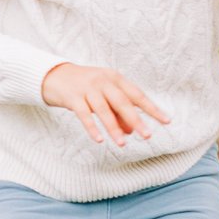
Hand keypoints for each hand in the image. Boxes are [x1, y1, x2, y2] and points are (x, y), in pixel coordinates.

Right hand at [40, 62, 168, 144]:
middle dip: (136, 120)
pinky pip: (84, 115)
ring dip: (113, 128)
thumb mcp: (103, 95)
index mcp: (114, 78)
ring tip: (122, 144)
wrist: (52, 74)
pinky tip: (99, 139)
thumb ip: (117, 111)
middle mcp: (102, 81)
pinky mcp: (72, 97)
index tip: (166, 121)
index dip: (152, 108)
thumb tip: (131, 131)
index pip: (137, 95)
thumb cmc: (84, 86)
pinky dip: (92, 128)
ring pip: (104, 110)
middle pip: (122, 102)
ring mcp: (86, 88)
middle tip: (147, 136)